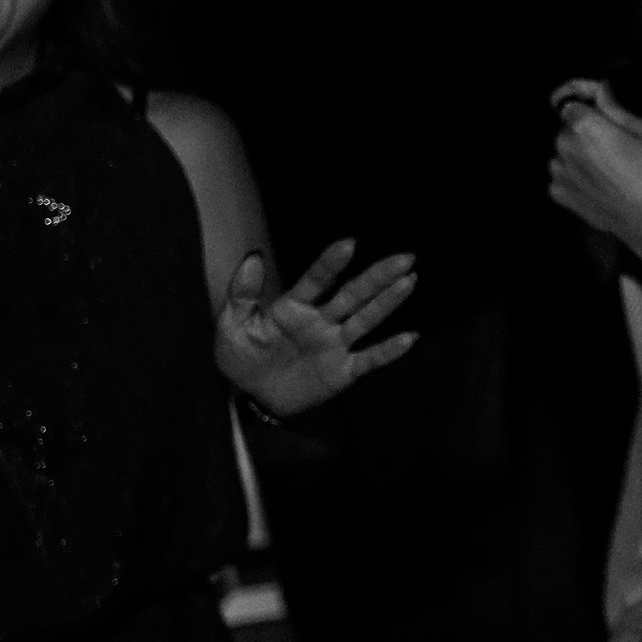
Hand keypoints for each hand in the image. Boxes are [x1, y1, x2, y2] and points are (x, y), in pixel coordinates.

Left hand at [217, 238, 418, 417]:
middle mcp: (321, 321)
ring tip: (410, 280)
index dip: (331, 263)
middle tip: (405, 257)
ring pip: (366, 320)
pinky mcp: (343, 371)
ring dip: (388, 302)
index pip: (317, 280)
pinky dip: (388, 351)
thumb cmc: (241, 357)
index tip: (349, 244)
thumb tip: (254, 255)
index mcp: (294, 307)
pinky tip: (410, 338)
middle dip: (378, 276)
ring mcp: (334, 345)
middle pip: (354, 295)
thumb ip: (242, 293)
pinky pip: (369, 359)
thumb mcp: (231, 325)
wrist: (250, 398)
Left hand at [549, 78, 641, 248]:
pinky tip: (598, 185)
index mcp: (584, 124)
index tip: (597, 113)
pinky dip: (574, 179)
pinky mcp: (559, 193)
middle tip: (612, 147)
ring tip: (606, 169)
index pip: (570, 103)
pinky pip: (562, 177)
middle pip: (567, 129)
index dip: (585, 108)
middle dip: (584, 133)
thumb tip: (600, 90)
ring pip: (563, 154)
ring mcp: (559, 171)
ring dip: (577, 156)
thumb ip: (615, 108)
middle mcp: (564, 145)